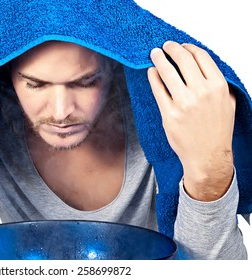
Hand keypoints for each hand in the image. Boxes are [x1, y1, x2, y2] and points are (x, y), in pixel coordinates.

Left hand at [147, 41, 235, 200]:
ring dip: (159, 59)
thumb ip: (217, 83)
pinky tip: (151, 72)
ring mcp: (183, 103)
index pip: (201, 57)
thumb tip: (201, 67)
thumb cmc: (217, 131)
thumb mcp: (227, 103)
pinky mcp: (168, 114)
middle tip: (165, 46)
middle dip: (172, 49)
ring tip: (155, 54)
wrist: (207, 156)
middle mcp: (201, 92)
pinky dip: (153, 78)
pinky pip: (158, 90)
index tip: (182, 45)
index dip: (189, 48)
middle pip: (183, 60)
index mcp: (218, 86)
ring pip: (168, 73)